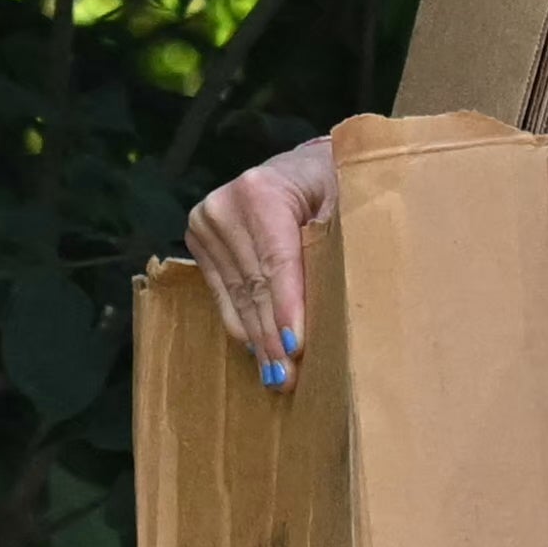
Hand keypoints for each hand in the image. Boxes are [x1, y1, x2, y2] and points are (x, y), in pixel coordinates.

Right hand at [188, 133, 338, 379]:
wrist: (303, 167)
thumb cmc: (335, 183)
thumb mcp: (347, 199)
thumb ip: (339, 237)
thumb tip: (344, 296)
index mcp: (261, 190)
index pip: (276, 261)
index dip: (287, 307)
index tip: (298, 349)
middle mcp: (224, 204)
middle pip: (254, 284)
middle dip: (273, 336)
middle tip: (288, 379)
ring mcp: (207, 222)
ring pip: (237, 295)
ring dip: (258, 339)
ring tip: (276, 376)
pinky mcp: (201, 239)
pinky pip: (222, 292)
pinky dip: (242, 322)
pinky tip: (256, 351)